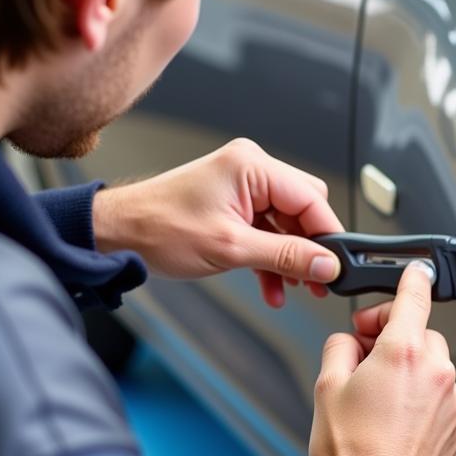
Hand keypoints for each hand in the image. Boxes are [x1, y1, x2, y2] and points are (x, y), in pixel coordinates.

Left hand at [92, 137, 343, 306]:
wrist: (119, 234)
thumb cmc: (158, 228)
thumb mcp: (231, 248)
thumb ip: (286, 256)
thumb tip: (326, 264)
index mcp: (252, 166)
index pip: (311, 197)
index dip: (327, 235)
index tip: (336, 265)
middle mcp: (250, 169)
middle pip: (303, 208)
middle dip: (310, 248)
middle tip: (317, 280)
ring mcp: (241, 186)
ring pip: (286, 223)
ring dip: (290, 258)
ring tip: (295, 288)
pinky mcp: (233, 204)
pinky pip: (267, 230)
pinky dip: (271, 258)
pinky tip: (273, 287)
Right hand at [308, 262, 455, 455]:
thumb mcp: (326, 388)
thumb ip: (339, 348)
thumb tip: (347, 342)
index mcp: (402, 353)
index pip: (414, 296)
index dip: (410, 279)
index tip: (413, 274)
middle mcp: (436, 374)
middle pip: (421, 334)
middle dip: (394, 338)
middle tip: (364, 355)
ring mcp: (453, 405)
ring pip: (433, 370)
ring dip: (409, 372)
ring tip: (376, 400)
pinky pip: (440, 403)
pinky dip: (421, 403)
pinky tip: (393, 425)